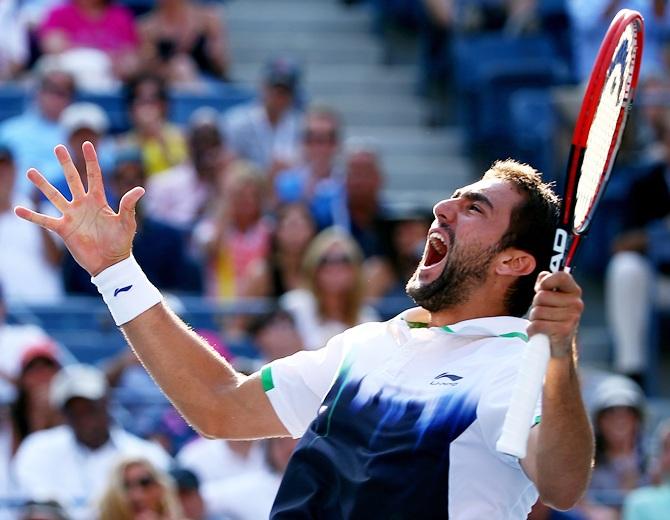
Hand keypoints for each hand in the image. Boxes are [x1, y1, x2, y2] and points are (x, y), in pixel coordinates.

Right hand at [14, 142, 143, 275]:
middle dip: (66, 164)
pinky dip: (31, 216)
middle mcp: (83, 204)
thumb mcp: (126, 222)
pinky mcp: (63, 229)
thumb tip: (140, 189)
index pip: (94, 175)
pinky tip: (18, 209)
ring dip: (42, 185)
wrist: (110, 263)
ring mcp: (72, 216)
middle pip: (73, 179)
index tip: (87, 144)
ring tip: (30, 171)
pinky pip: (44, 221)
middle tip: (58, 147)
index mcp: (99, 200)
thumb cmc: (121, 242)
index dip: (90, 160)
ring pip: (54, 196)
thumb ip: (128, 205)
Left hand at [527, 271, 583, 357]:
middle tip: (543, 313)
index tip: (541, 289)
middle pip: (541, 296)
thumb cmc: (552, 318)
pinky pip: (537, 325)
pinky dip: (532, 330)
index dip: (546, 281)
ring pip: (537, 311)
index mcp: (573, 291)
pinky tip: (540, 332)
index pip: (561, 276)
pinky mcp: (563, 331)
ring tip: (543, 323)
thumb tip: (543, 275)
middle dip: (535, 305)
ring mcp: (571, 317)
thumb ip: (545, 283)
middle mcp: (576, 303)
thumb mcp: (550, 298)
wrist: (559, 345)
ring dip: (534, 319)